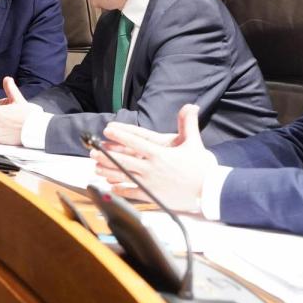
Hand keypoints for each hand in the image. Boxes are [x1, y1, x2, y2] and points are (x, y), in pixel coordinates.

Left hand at [91, 104, 215, 211]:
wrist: (209, 192)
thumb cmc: (201, 168)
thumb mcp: (194, 143)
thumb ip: (188, 123)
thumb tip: (191, 105)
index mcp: (159, 154)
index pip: (134, 142)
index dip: (119, 135)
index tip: (107, 131)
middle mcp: (151, 168)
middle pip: (123, 160)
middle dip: (106, 155)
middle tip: (93, 151)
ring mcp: (150, 183)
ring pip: (124, 176)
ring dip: (108, 171)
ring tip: (96, 168)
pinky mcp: (152, 196)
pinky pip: (132, 193)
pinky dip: (120, 190)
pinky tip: (110, 187)